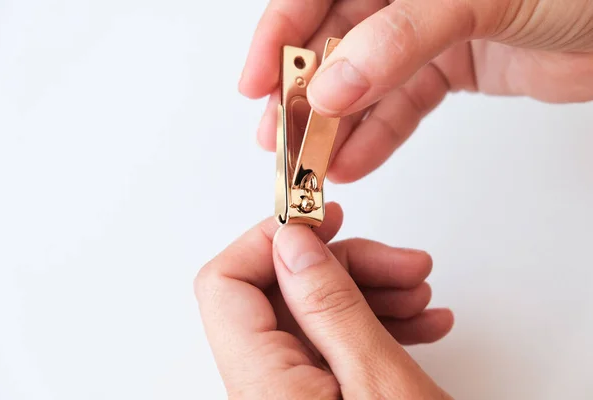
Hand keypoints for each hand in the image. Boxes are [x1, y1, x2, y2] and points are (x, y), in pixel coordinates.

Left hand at [195, 203, 452, 398]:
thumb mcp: (380, 385)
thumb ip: (330, 309)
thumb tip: (293, 246)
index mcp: (263, 389)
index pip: (224, 286)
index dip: (269, 241)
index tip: (320, 219)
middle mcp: (265, 393)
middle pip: (278, 294)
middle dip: (342, 266)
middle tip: (399, 263)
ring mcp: (292, 397)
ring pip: (312, 314)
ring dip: (368, 292)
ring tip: (420, 295)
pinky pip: (333, 344)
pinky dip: (375, 323)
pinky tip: (419, 323)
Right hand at [240, 0, 592, 182]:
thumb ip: (398, 40)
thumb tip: (330, 87)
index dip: (278, 37)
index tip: (254, 86)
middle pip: (333, 46)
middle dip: (302, 96)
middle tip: (279, 141)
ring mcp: (426, 32)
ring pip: (364, 83)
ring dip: (336, 126)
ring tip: (311, 165)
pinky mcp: (450, 68)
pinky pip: (403, 106)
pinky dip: (379, 137)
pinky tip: (353, 164)